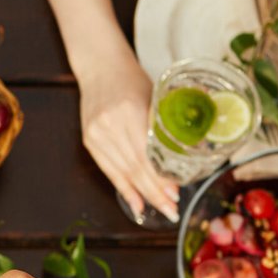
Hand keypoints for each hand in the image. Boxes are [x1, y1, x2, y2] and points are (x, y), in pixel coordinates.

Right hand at [78, 52, 177, 221]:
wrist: (100, 67)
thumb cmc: (131, 79)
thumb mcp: (153, 97)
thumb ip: (163, 126)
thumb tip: (187, 155)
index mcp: (129, 113)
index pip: (145, 155)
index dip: (159, 178)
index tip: (175, 194)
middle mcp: (110, 126)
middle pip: (134, 168)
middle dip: (155, 193)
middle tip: (171, 209)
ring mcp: (96, 134)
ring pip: (121, 172)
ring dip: (142, 194)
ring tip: (159, 208)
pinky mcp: (89, 140)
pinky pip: (108, 170)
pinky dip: (123, 187)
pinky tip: (136, 202)